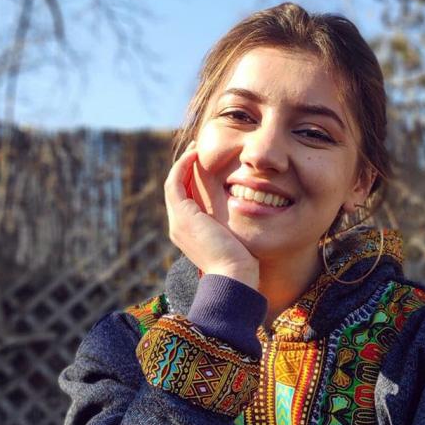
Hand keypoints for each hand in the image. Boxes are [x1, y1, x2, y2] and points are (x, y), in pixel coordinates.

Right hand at [164, 141, 259, 288]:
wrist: (233, 277)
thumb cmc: (241, 265)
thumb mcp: (237, 241)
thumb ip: (236, 228)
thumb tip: (251, 219)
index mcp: (191, 234)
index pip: (187, 202)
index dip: (193, 182)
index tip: (207, 166)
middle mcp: (179, 227)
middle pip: (178, 191)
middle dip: (186, 169)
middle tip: (197, 151)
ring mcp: (178, 222)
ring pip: (173, 184)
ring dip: (183, 163)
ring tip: (196, 147)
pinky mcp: (183, 215)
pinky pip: (175, 182)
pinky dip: (183, 166)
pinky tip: (195, 154)